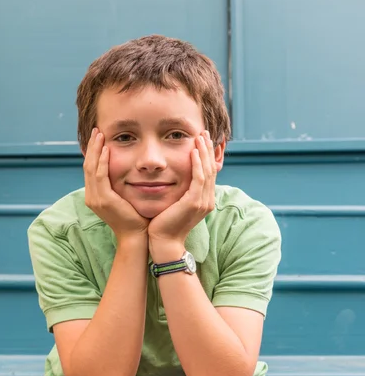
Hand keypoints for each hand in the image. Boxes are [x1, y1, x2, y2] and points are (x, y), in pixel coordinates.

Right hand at [84, 128, 148, 242]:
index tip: (98, 138)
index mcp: (95, 196)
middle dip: (92, 147)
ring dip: (96, 149)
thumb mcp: (124, 199)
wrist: (136, 236)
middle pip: (88, 166)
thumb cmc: (135, 219)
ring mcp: (96, 199)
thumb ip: (120, 186)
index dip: (93, 153)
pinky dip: (102, 160)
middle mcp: (91, 197)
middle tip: (96, 130)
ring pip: (91, 168)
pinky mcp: (104, 199)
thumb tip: (126, 171)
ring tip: (100, 134)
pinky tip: (107, 148)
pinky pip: (100, 175)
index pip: (90, 170)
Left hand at [148, 130, 216, 249]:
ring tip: (200, 136)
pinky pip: (199, 178)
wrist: (163, 242)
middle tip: (204, 132)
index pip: (209, 174)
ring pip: (207, 171)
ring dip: (204, 152)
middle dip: (208, 149)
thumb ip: (179, 192)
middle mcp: (207, 201)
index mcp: (204, 201)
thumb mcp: (174, 205)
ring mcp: (202, 202)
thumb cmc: (164, 225)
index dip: (206, 156)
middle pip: (211, 169)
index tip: (202, 141)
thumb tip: (174, 179)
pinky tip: (193, 151)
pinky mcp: (194, 202)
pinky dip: (197, 163)